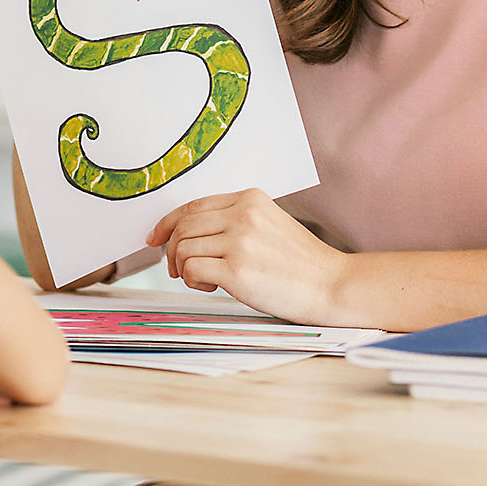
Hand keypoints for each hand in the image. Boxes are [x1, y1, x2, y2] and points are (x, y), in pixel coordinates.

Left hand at [146, 188, 347, 323]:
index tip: (155, 238)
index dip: (168, 223)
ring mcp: (240, 241)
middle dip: (170, 249)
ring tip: (203, 279)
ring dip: (182, 268)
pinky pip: (191, 269)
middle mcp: (243, 214)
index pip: (193, 205)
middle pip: (183, 226)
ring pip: (183, 248)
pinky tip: (210, 287)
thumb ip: (233, 220)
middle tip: (177, 269)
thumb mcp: (268, 224)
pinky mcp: (237, 270)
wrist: (331, 285)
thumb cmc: (299, 262)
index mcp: (249, 198)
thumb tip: (185, 232)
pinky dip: (191, 281)